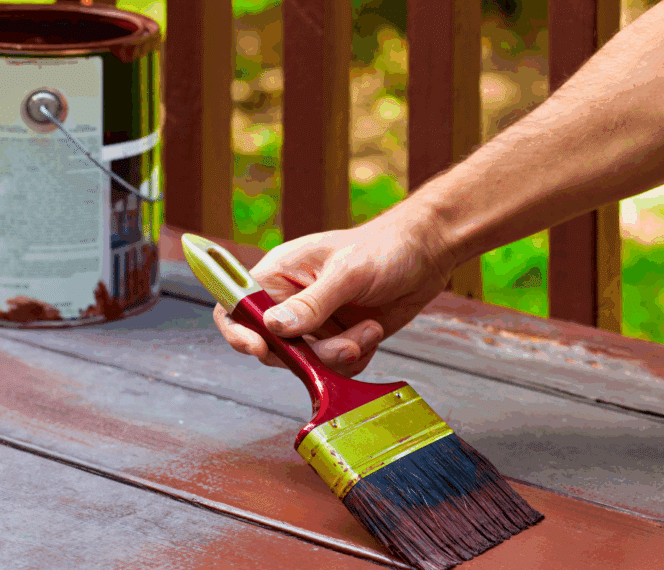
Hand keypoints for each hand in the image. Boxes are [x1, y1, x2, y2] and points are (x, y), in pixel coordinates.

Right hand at [213, 201, 455, 375]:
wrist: (426, 256)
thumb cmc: (385, 248)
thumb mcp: (347, 273)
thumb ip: (311, 303)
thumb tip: (274, 327)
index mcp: (278, 274)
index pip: (237, 305)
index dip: (238, 331)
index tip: (260, 348)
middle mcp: (290, 301)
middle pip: (273, 346)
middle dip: (309, 354)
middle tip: (346, 344)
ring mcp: (314, 323)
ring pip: (306, 363)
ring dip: (339, 356)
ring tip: (368, 330)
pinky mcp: (337, 339)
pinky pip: (332, 367)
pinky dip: (355, 358)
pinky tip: (372, 333)